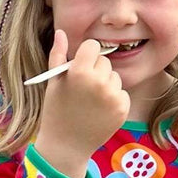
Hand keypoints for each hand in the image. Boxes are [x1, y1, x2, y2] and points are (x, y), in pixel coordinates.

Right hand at [34, 31, 130, 176]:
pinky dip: (114, 99)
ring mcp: (114, 96)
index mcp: (80, 72)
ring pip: (115, 77)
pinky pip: (122, 93)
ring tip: (91, 100)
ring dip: (106, 84)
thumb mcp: (54, 82)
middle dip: (96, 70)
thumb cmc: (56, 110)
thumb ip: (59, 54)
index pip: (93, 46)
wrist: (67, 145)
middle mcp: (100, 82)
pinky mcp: (123, 109)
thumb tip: (62, 32)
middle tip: (84, 88)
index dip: (86, 55)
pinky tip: (100, 110)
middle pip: (105, 61)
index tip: (81, 66)